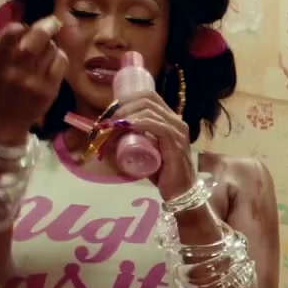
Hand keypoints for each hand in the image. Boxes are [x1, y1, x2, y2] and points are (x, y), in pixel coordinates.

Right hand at [0, 0, 64, 143]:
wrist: (2, 122)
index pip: (11, 34)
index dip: (18, 28)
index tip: (18, 30)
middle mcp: (14, 71)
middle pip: (37, 39)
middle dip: (45, 28)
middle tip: (50, 24)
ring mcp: (33, 82)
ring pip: (51, 48)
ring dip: (50, 44)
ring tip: (39, 51)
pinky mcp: (49, 90)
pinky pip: (61, 62)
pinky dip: (58, 58)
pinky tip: (47, 64)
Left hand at [106, 92, 213, 210]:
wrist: (179, 192)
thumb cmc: (162, 172)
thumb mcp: (146, 150)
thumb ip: (133, 139)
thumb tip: (107, 132)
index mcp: (170, 119)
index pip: (148, 96)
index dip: (126, 98)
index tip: (110, 111)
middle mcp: (176, 121)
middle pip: (147, 99)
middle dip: (122, 106)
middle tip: (107, 120)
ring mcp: (177, 132)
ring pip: (149, 111)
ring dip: (126, 115)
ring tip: (112, 126)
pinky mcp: (176, 144)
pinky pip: (157, 126)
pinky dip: (140, 123)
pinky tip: (128, 126)